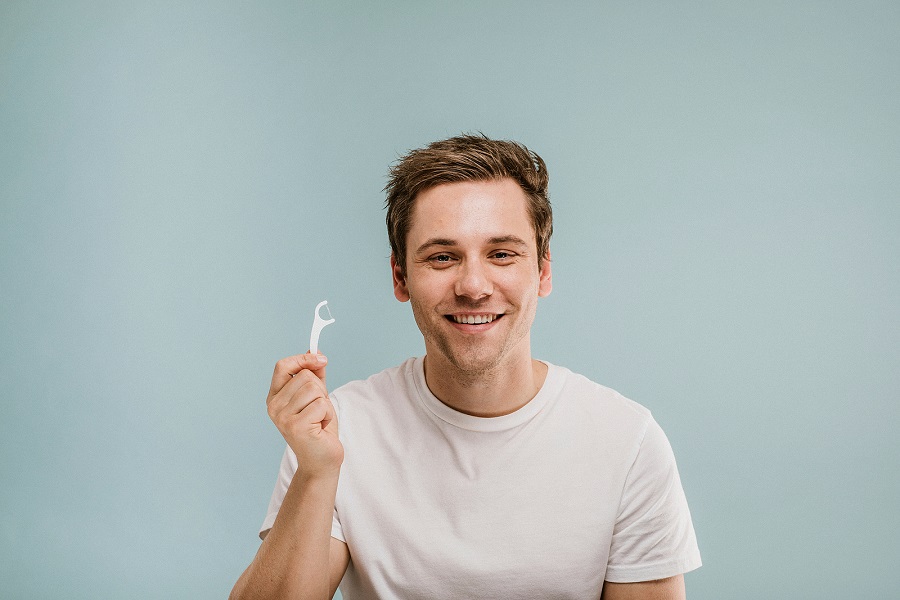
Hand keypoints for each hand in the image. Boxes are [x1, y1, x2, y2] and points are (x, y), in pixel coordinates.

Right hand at [266, 353, 343, 478]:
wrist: (321, 461)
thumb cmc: (319, 429)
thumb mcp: (316, 397)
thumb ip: (314, 375)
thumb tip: (315, 352)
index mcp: (274, 397)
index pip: (282, 366)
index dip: (302, 359)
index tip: (321, 359)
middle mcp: (274, 407)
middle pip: (305, 376)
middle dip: (320, 390)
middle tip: (318, 410)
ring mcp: (283, 417)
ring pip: (314, 389)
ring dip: (325, 403)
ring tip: (319, 419)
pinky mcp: (296, 426)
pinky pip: (321, 404)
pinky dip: (328, 414)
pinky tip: (321, 427)